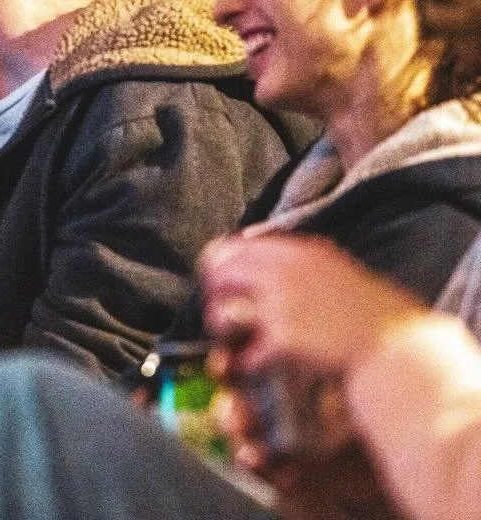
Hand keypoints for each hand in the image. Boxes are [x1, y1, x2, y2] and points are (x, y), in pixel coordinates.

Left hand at [200, 234, 426, 381]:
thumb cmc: (374, 319)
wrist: (400, 351)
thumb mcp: (336, 273)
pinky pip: (244, 354)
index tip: (223, 285)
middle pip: (217, 274)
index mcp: (299, 253)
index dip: (220, 267)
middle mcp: (285, 273)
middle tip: (225, 317)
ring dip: (223, 332)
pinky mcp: (283, 340)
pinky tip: (260, 367)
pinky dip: (248, 364)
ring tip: (235, 343)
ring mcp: (282, 306)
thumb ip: (297, 265)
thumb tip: (255, 255)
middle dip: (215, 296)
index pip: (232, 247)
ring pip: (221, 313)